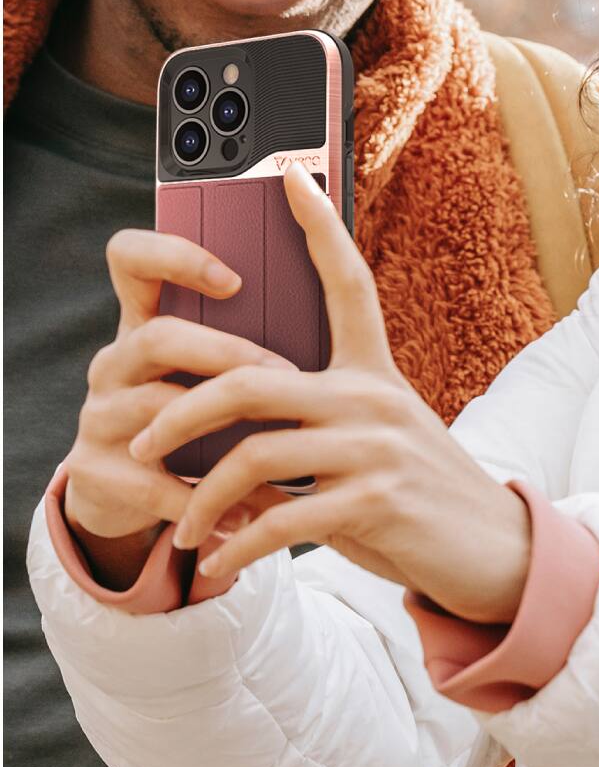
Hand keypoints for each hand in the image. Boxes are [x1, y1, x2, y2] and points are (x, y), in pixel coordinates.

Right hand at [63, 229, 295, 588]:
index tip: (235, 280)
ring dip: (221, 425)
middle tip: (284, 374)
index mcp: (144, 319)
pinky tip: (244, 510)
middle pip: (158, 336)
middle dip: (226, 354)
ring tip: (273, 443)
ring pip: (155, 407)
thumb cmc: (200, 408)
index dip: (174, 256)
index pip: (130, 257)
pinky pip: (148, 479)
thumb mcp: (215, 367)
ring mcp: (97, 415)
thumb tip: (339, 295)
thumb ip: (254, 331)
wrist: (135, 492)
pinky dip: (201, 496)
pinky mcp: (92, 471)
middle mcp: (114, 360)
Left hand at [127, 164, 533, 623]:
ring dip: (202, 501)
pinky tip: (220, 566)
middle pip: (252, 380)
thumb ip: (319, 428)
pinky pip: (280, 520)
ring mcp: (375, 448)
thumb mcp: (377, 443)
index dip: (321, 226)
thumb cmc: (420, 494)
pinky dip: (238, 549)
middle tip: (141, 441)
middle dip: (180, 412)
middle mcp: (374, 398)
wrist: (490, 549)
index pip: (348, 282)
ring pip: (254, 455)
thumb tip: (232, 447)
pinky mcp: (375, 502)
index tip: (291, 176)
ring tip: (185, 531)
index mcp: (375, 372)